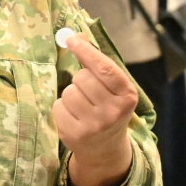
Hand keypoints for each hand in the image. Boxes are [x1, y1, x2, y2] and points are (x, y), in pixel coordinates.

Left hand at [54, 35, 137, 185]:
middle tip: (88, 92)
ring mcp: (93, 126)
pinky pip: (58, 107)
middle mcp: (113, 112)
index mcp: (127, 96)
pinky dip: (62, 108)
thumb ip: (98, 64)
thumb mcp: (113, 89)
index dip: (86, 51)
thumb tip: (76, 37)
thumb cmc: (109, 109)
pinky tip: (74, 117)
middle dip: (81, 80)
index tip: (71, 39)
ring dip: (71, 94)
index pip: (104, 68)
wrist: (105, 149)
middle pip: (82, 78)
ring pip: (68, 92)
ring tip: (82, 106)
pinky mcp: (74, 135)